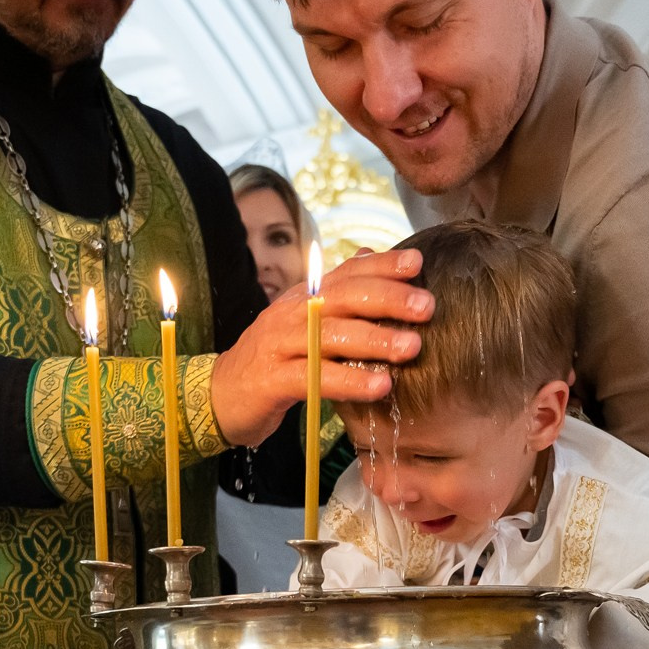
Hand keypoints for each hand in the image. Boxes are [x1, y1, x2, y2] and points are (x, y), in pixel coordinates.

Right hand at [210, 248, 429, 446]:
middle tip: (426, 306)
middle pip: (343, 298)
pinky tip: (380, 385)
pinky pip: (316, 378)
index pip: (347, 273)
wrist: (222, 394)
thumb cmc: (276, 359)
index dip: (381, 265)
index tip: (417, 262)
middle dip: (387, 299)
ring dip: (374, 340)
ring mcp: (280, 345)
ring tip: (412, 347)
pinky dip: (349, 381)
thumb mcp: (306, 322)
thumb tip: (371, 254)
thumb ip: (338, 294)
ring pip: (330, 336)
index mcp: (306, 297)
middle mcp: (292, 313)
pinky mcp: (272, 380)